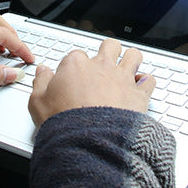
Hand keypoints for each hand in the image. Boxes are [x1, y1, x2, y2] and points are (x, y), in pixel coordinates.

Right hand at [28, 38, 154, 126]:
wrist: (89, 141)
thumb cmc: (64, 122)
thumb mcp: (38, 102)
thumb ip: (40, 83)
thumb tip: (42, 71)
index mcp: (76, 65)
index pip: (76, 55)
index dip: (76, 66)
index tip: (74, 77)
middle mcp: (101, 66)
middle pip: (109, 46)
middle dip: (108, 52)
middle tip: (105, 64)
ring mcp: (122, 78)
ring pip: (133, 55)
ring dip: (131, 60)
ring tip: (128, 67)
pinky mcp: (138, 94)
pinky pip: (149, 81)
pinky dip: (147, 83)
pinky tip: (142, 87)